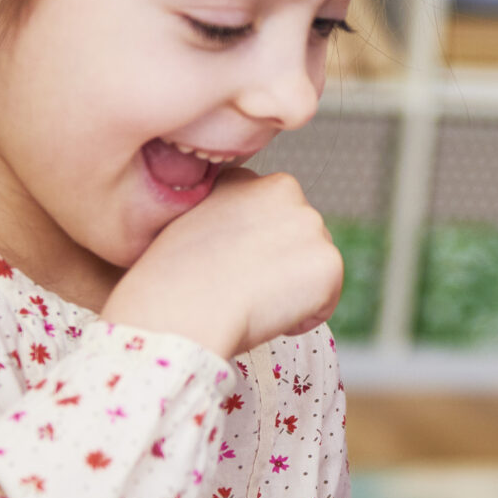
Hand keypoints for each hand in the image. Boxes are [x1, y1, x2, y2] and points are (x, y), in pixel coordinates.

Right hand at [103, 169, 344, 360]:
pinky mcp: (329, 261)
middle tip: (238, 288)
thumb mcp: (185, 229)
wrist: (179, 308)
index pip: (268, 215)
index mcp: (244, 179)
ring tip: (247, 301)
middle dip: (277, 267)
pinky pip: (325, 300)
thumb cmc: (169, 282)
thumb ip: (222, 222)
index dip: (251, 249)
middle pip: (297, 239)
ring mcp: (311, 224)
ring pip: (312, 269)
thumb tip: (240, 248)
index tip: (227, 267)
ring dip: (290, 292)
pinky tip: (266, 315)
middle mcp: (284, 190)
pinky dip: (303, 318)